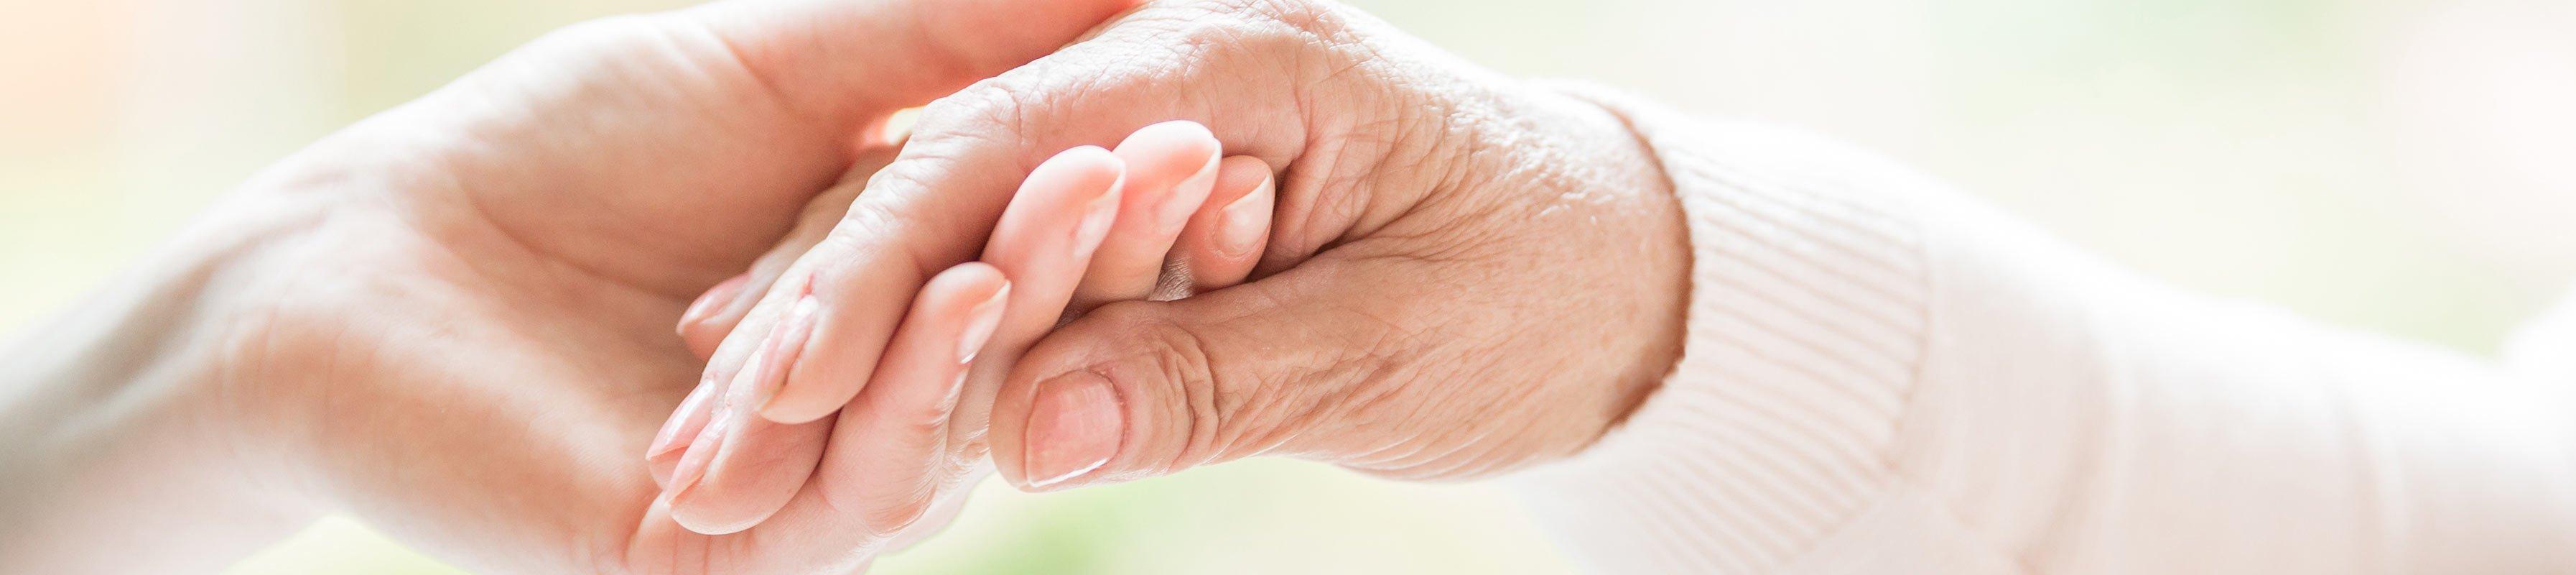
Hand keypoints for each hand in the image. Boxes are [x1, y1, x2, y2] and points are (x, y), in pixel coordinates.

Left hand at [152, 0, 1137, 571]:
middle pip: (1023, 334)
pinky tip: (969, 285)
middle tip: (1194, 147)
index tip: (1197, 101)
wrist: (364, 258)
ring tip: (1099, 183)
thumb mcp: (788, 66)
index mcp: (900, 303)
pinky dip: (926, 382)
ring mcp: (814, 486)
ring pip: (961, 408)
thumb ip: (946, 39)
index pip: (1040, 250)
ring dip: (1039, 293)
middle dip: (1104, 237)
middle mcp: (876, 406)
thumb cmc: (566, 149)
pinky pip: (864, 482)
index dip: (1117, 180)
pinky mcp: (739, 554)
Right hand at [690, 0, 1693, 514]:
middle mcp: (1172, 64)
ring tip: (703, 448)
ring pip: (948, 217)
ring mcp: (1149, 119)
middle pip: (946, 177)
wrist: (1622, 269)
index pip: (1008, 155)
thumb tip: (1026, 433)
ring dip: (829, 333)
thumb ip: (1212, 378)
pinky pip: (996, 251)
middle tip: (691, 449)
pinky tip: (797, 399)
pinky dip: (905, 331)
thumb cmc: (1540, 295)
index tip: (776, 387)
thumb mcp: (1392, 351)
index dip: (879, 273)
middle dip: (814, 313)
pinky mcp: (1142, 186)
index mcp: (1240, 59)